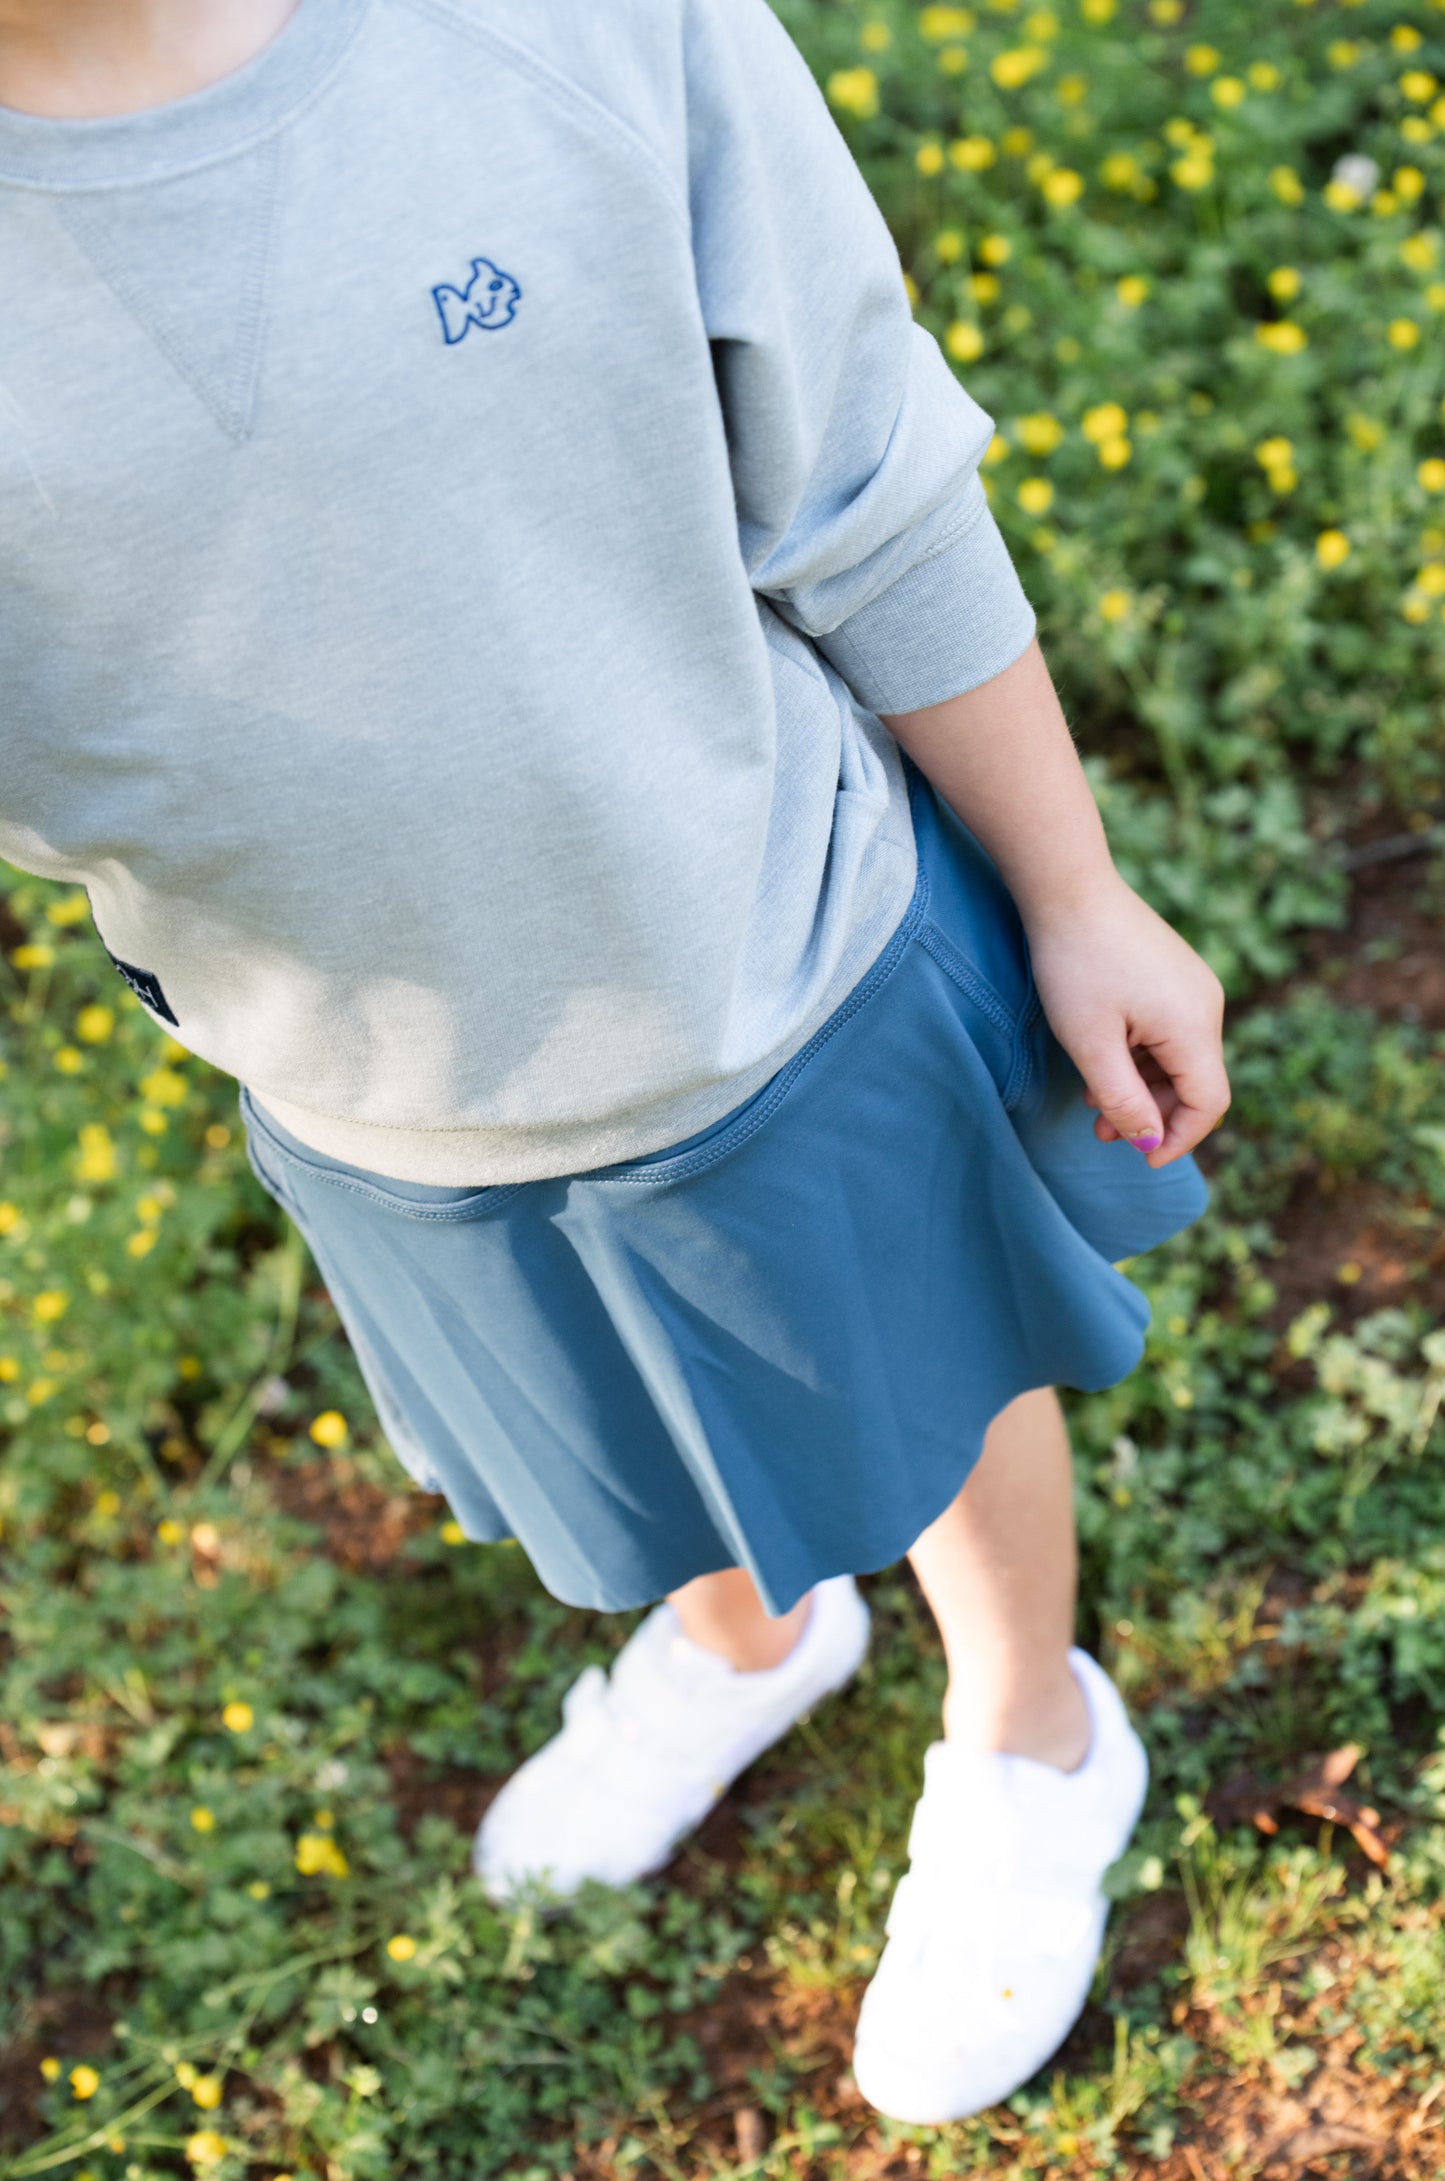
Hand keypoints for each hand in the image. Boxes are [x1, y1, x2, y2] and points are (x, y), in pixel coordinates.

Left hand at [1021, 874, 1229, 1167]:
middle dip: (1152, 1115)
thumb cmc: (1076, 965)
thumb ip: (1123, 1100)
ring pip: (1178, 1058)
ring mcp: (1192, 985)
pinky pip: (1168, 1030)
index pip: (1208, 1104)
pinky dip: (1140, 1055)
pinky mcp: (1174, 973)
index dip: (1179, 1140)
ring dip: (1141, 1087)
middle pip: (1195, 1083)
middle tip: (1101, 1133)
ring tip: (1093, 1104)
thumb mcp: (1091, 1045)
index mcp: (1195, 1026)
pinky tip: (1102, 1062)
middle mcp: (1206, 1004)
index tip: (1141, 1160)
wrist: (1068, 887)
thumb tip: (1149, 1143)